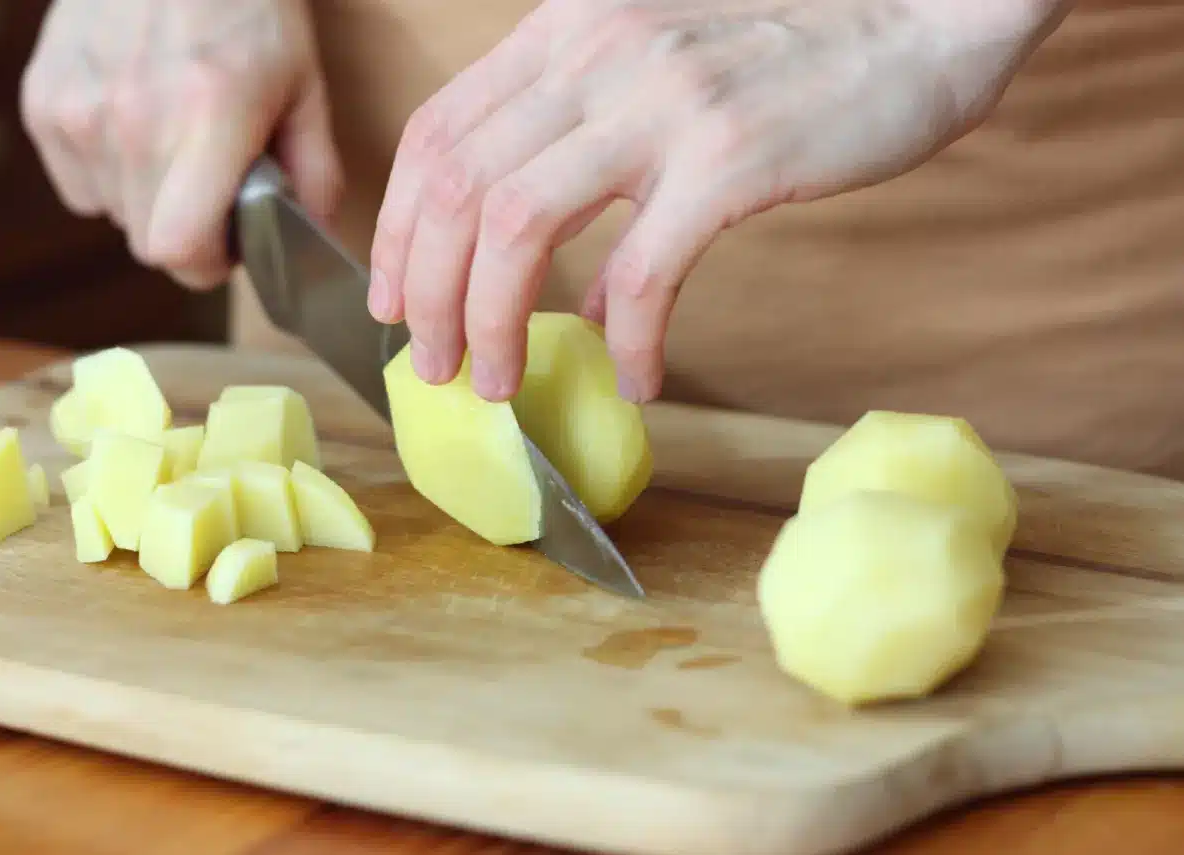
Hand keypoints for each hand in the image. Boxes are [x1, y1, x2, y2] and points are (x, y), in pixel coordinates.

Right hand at [20, 0, 341, 288]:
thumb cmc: (246, 7)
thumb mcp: (304, 87)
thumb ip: (315, 172)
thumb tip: (312, 238)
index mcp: (206, 121)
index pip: (178, 249)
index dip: (208, 262)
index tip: (229, 243)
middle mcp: (133, 121)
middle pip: (147, 243)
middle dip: (186, 234)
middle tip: (212, 192)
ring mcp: (79, 112)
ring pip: (113, 213)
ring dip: (148, 201)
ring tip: (176, 147)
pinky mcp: (44, 102)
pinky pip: (77, 183)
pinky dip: (109, 173)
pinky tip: (137, 128)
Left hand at [368, 0, 1069, 402]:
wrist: (923, 12)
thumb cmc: (792, 46)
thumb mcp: (656, 53)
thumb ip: (583, 120)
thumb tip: (538, 251)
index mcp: (566, 28)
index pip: (437, 132)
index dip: (397, 228)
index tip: (395, 299)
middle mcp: (596, 52)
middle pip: (458, 189)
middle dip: (428, 294)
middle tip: (433, 364)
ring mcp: (661, 103)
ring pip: (518, 230)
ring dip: (494, 324)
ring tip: (497, 384)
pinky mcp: (731, 159)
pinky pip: (643, 274)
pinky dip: (625, 339)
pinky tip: (637, 378)